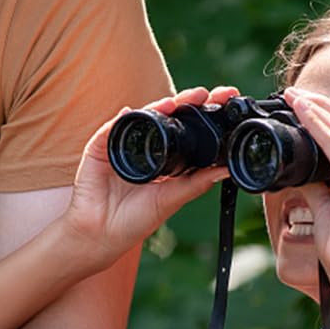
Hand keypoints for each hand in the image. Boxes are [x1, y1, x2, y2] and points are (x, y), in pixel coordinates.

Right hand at [60, 85, 233, 265]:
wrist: (101, 234)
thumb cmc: (135, 220)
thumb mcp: (172, 199)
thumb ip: (198, 183)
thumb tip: (227, 169)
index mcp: (166, 157)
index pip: (188, 129)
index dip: (205, 115)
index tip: (227, 102)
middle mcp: (146, 146)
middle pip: (169, 116)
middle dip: (189, 102)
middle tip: (210, 94)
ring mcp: (124, 143)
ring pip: (146, 116)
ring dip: (163, 105)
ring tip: (181, 101)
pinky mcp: (102, 146)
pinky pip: (116, 126)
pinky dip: (128, 118)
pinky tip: (138, 113)